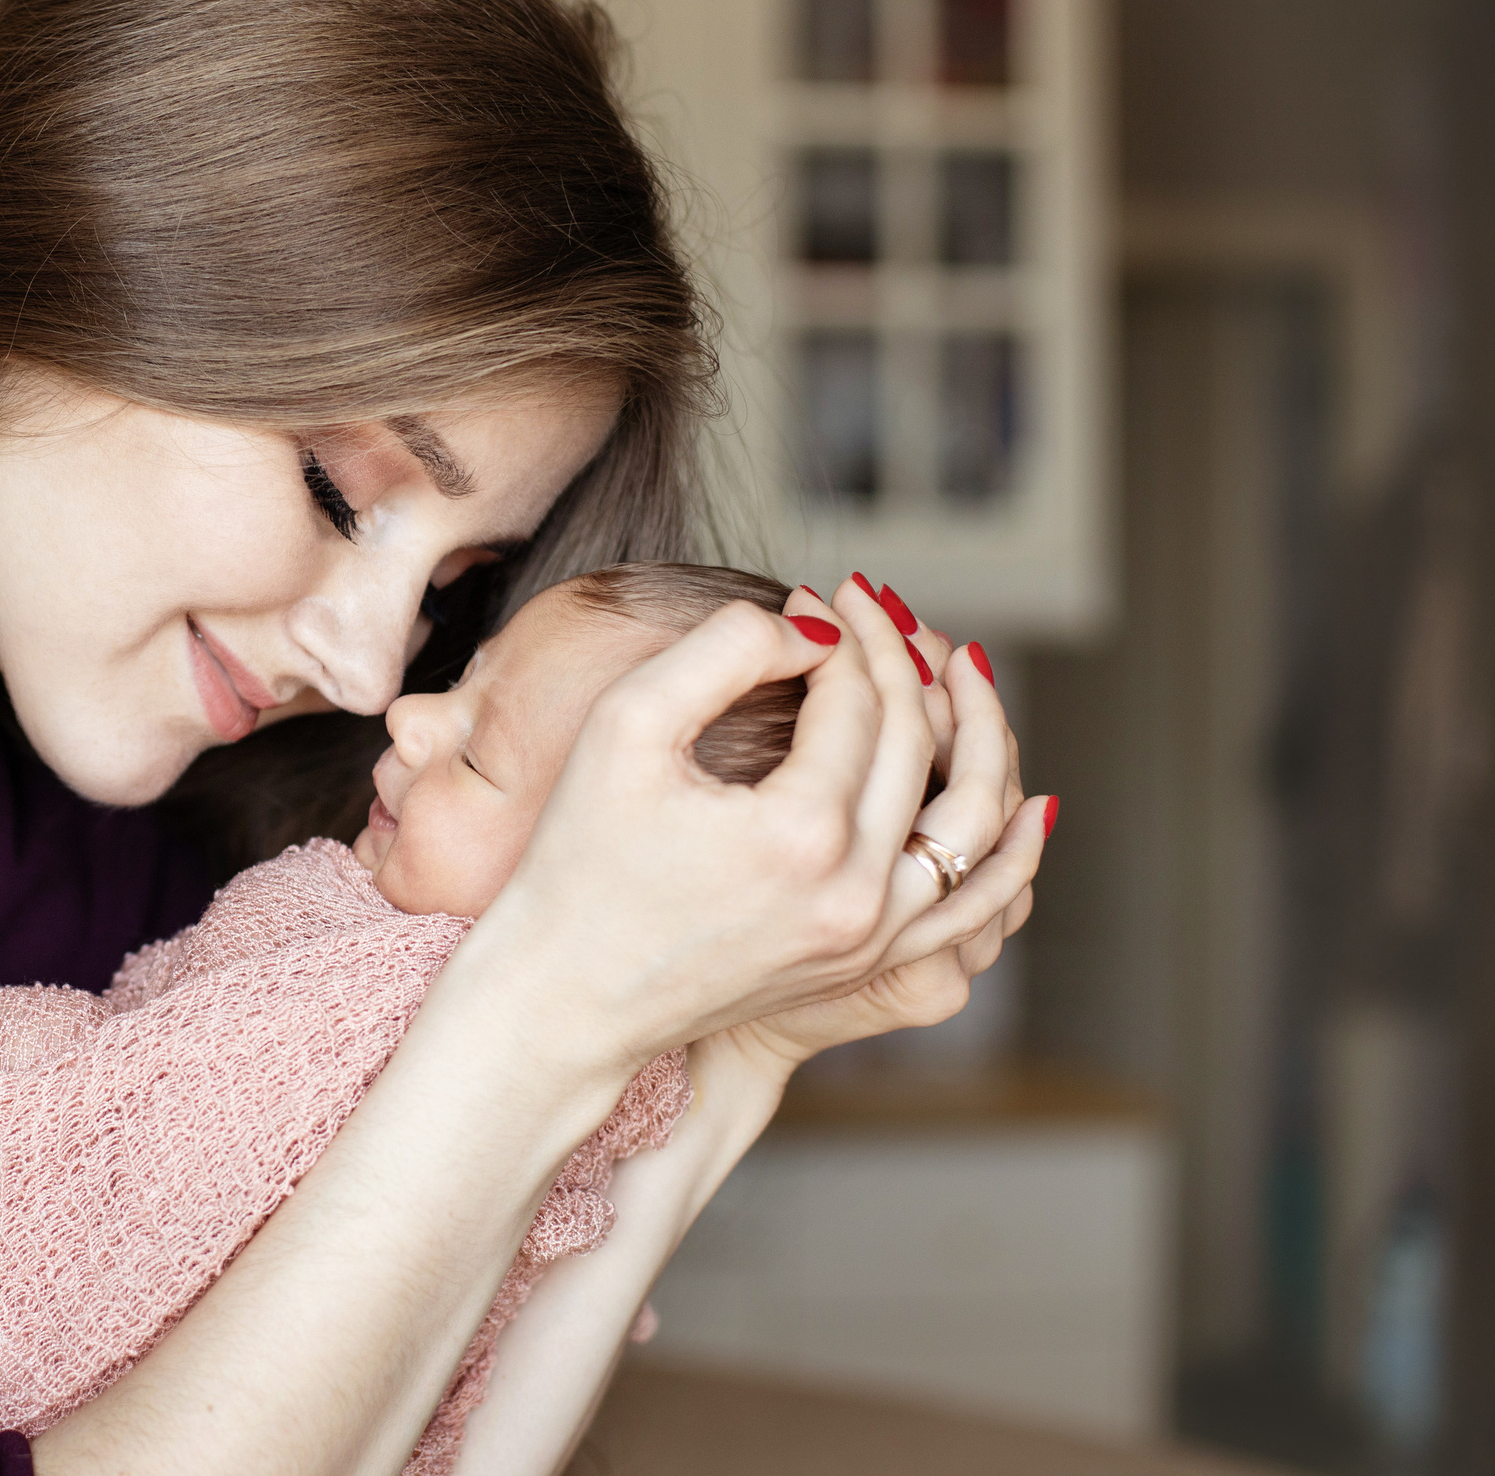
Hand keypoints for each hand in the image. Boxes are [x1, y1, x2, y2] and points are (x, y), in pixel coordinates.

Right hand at [474, 573, 1045, 1093]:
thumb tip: (814, 630)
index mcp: (798, 832)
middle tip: (871, 603)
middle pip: (916, 745)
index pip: (856, 699)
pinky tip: (1027, 800)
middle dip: (900, 659)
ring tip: (956, 666)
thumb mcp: (626, 727)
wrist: (566, 997)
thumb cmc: (576, 859)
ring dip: (975, 735)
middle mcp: (855, 893)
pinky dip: (1006, 848)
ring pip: (969, 821)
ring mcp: (871, 938)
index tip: (809, 595)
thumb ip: (722, 651)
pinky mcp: (869, 966)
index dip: (839, 633)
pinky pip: (973, 901)